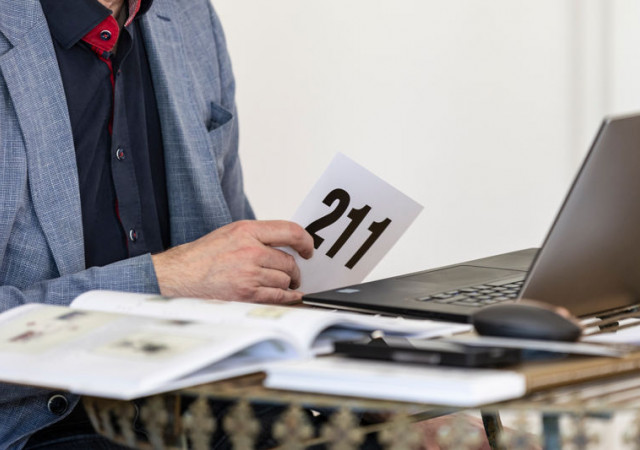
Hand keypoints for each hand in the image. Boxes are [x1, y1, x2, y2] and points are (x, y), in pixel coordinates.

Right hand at [151, 220, 313, 302]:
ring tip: (283, 284)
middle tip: (294, 273)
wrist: (180, 275)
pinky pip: (279, 296)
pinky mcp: (246, 293)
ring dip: (288, 284)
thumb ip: (258, 236)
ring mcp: (249, 273)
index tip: (308, 249)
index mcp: (247, 231)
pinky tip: (289, 296)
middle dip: (295, 270)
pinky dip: (288, 297)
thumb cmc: (203, 256)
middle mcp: (250, 250)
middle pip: (289, 261)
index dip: (306, 241)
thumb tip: (285, 245)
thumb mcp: (231, 233)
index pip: (290, 231)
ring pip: (285, 279)